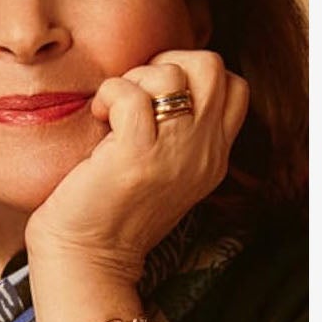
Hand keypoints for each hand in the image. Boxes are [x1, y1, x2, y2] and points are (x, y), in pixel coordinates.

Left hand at [23, 51, 248, 285]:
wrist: (88, 258)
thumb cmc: (111, 210)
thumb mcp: (163, 169)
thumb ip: (177, 132)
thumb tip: (160, 78)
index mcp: (214, 156)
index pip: (233, 85)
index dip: (192, 73)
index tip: (155, 94)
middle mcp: (204, 153)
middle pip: (211, 67)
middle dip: (168, 63)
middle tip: (136, 92)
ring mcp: (175, 154)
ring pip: (171, 74)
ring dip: (133, 80)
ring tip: (113, 111)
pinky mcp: (137, 157)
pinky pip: (131, 95)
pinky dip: (110, 95)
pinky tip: (99, 117)